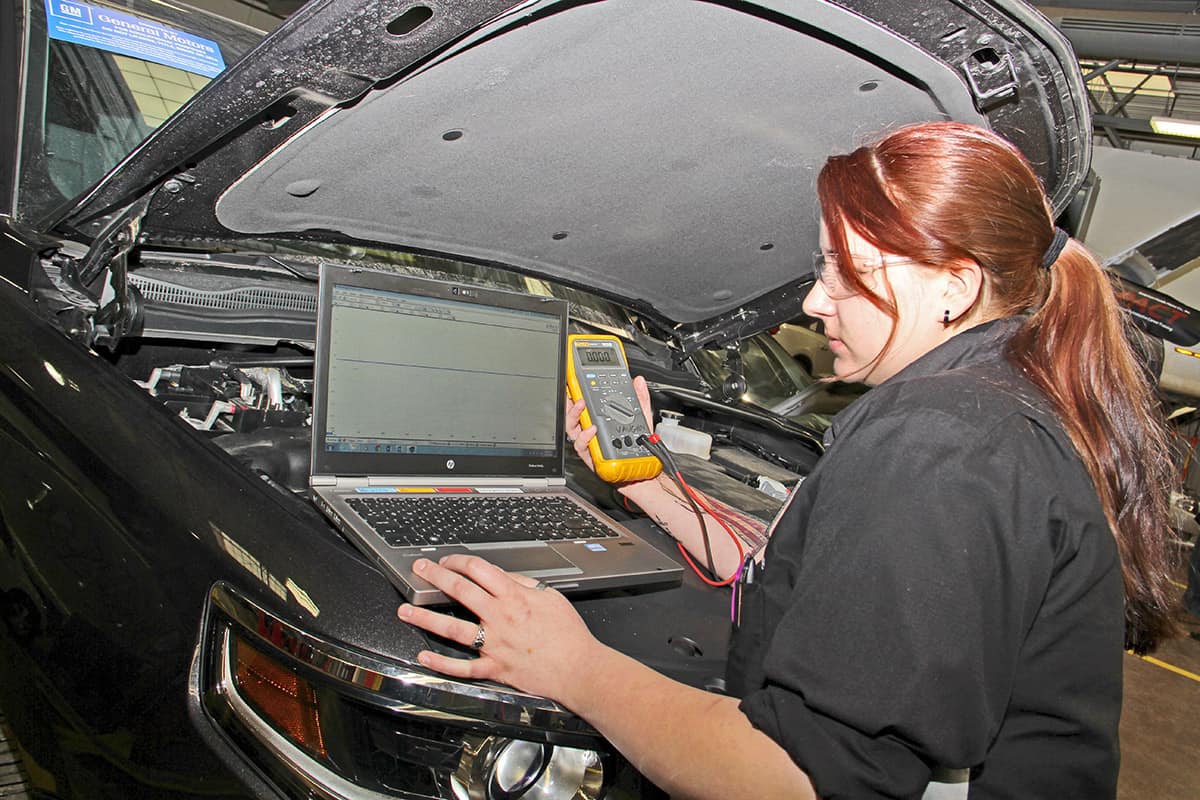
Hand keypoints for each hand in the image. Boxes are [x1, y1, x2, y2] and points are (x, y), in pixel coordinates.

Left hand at [397, 556, 598, 704]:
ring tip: (406, 611)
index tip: (447, 560)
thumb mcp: (551, 597)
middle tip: (420, 570)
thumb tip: (502, 575)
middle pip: (461, 592)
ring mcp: (495, 645)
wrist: (579, 669)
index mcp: (515, 598)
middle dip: (436, 577)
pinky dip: (441, 663)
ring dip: (426, 618)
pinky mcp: (494, 668)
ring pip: (453, 628)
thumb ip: (524, 584)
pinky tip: (424, 656)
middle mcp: (501, 618)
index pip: (479, 570)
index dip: (459, 561)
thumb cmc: (569, 634)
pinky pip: (463, 667)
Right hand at [565, 375, 654, 473]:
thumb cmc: (639, 447)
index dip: (577, 390)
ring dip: (574, 415)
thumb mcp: (641, 418)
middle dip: (570, 400)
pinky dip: (585, 437)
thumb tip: (638, 381)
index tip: (575, 378)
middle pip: (573, 414)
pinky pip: (581, 446)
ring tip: (582, 405)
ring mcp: (590, 443)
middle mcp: (592, 431)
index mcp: (600, 420)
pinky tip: (592, 429)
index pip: (585, 403)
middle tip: (574, 390)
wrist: (642, 470)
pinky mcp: (591, 456)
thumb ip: (640, 399)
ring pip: (572, 428)